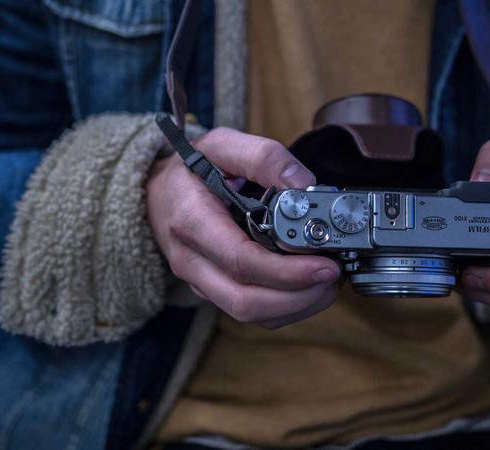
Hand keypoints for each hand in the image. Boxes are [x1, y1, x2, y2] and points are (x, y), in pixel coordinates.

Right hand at [146, 127, 340, 327]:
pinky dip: (285, 307)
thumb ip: (262, 156)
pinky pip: (251, 313)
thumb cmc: (189, 170)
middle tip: (333, 276)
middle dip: (298, 297)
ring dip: (296, 306)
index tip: (325, 265)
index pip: (241, 261)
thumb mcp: (220, 145)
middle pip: (246, 302)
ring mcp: (200, 281)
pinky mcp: (212, 292)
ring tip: (328, 283)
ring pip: (251, 315)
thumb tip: (303, 184)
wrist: (156, 194)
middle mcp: (192, 261)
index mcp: (192, 222)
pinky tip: (308, 287)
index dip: (287, 272)